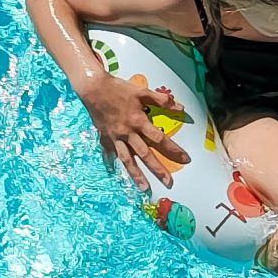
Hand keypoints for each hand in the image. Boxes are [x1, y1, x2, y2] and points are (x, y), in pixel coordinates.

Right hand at [79, 72, 189, 190]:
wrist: (93, 89)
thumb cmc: (118, 89)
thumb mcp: (141, 91)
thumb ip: (161, 100)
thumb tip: (180, 107)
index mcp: (138, 121)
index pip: (160, 139)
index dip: (173, 149)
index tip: (185, 159)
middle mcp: (127, 133)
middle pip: (145, 154)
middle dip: (158, 169)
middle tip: (169, 182)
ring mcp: (115, 138)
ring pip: (127, 160)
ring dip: (136, 175)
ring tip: (145, 188)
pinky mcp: (105, 139)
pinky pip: (112, 154)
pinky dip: (115, 164)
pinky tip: (118, 174)